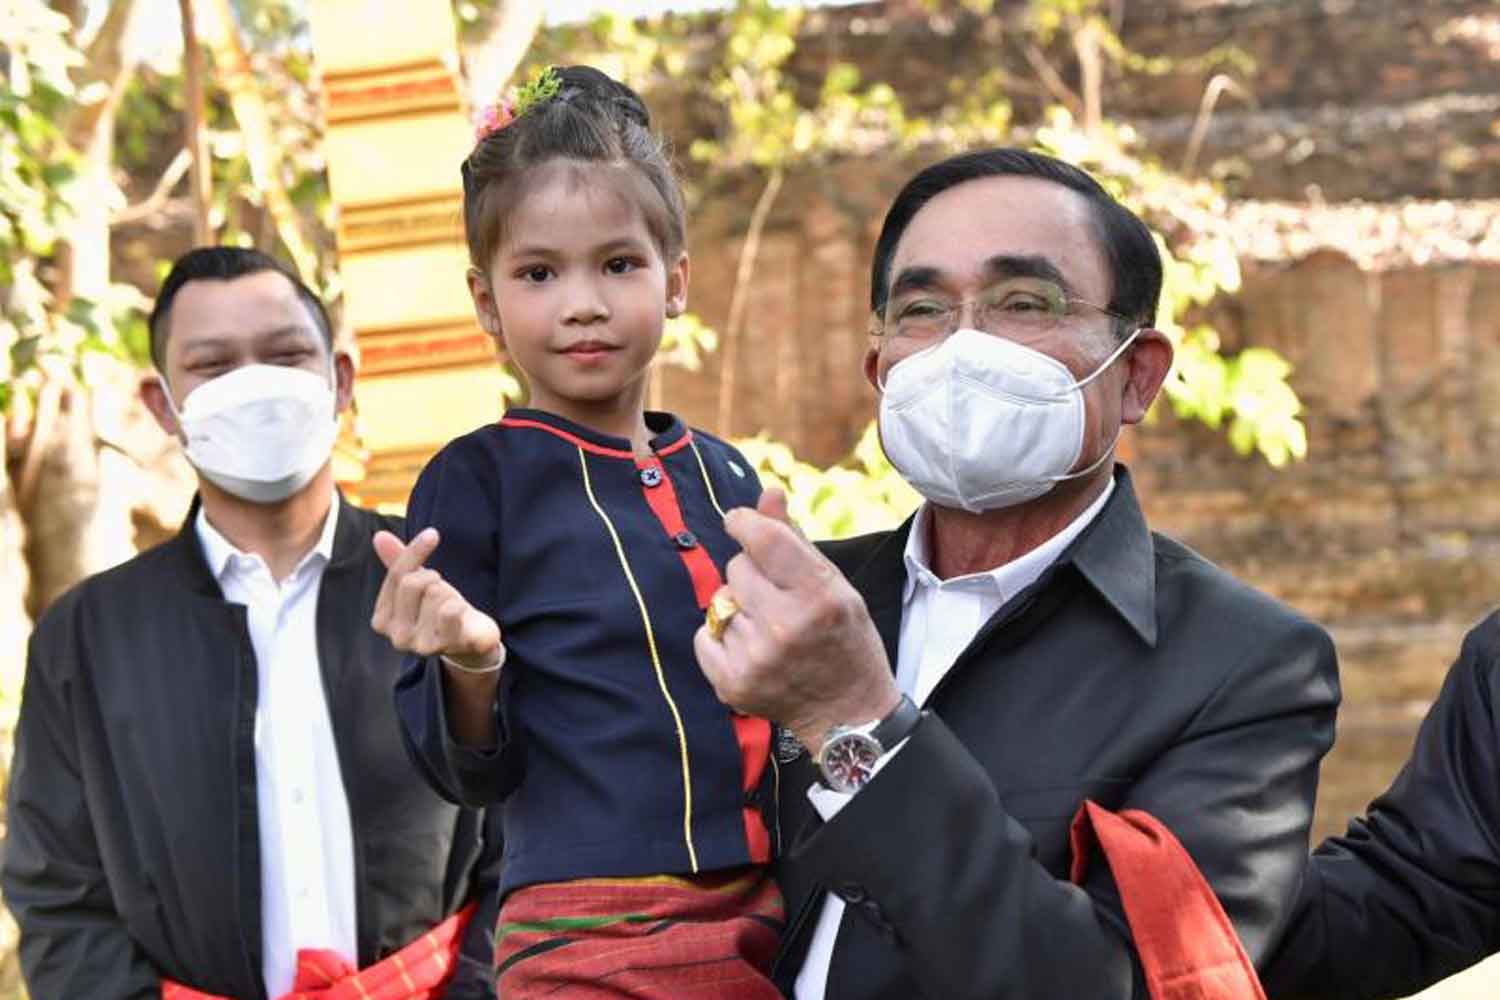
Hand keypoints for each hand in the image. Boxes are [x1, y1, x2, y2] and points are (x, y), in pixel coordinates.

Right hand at [371, 528, 501, 671]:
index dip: (415, 550)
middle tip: (442, 594)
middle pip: (414, 583)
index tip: (432, 535)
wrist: (470, 640)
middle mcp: (398, 637)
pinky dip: (461, 606)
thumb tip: (379, 536)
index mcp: (382, 620)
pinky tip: (462, 616)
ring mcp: (422, 645)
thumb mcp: (418, 583)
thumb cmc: (439, 610)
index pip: (396, 574)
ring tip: (453, 610)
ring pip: (435, 593)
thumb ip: (397, 562)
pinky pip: (451, 611)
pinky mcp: (448, 646)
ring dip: (450, 595)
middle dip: (434, 579)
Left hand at [693, 489, 900, 752]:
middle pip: (736, 567)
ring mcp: (756, 658)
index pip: (762, 538)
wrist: (848, 714)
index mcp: (819, 596)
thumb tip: (768, 492)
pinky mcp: (732, 683)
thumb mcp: (834, 585)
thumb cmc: (844, 639)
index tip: (741, 522)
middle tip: (780, 600)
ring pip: (721, 600)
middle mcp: (785, 626)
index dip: (744, 522)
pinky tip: (752, 650)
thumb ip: (795, 538)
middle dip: (753, 576)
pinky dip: (721, 637)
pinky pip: (704, 633)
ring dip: (739, 608)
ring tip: (771, 631)